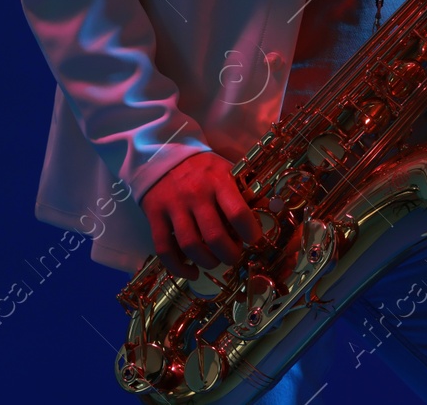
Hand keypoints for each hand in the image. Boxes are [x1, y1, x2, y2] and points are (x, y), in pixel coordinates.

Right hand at [140, 151, 262, 277]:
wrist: (163, 153)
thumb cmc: (202, 168)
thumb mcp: (227, 170)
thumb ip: (246, 190)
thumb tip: (271, 208)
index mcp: (218, 180)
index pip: (238, 213)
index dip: (250, 233)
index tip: (254, 240)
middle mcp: (196, 194)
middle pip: (215, 236)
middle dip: (230, 254)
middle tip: (234, 255)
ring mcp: (173, 206)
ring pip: (190, 245)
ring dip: (208, 261)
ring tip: (215, 261)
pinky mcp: (155, 215)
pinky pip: (164, 249)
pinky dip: (179, 267)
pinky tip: (192, 272)